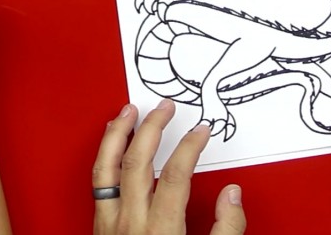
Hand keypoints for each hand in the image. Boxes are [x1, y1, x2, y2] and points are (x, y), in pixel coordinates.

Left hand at [92, 100, 245, 234]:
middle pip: (139, 162)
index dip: (190, 146)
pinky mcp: (98, 229)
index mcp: (159, 231)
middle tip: (166, 107)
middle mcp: (129, 224)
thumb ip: (225, 232)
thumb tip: (232, 195)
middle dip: (153, 128)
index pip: (175, 174)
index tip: (202, 130)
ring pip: (106, 168)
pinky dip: (105, 158)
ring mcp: (109, 225)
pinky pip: (97, 184)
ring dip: (117, 135)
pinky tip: (111, 146)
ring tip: (127, 111)